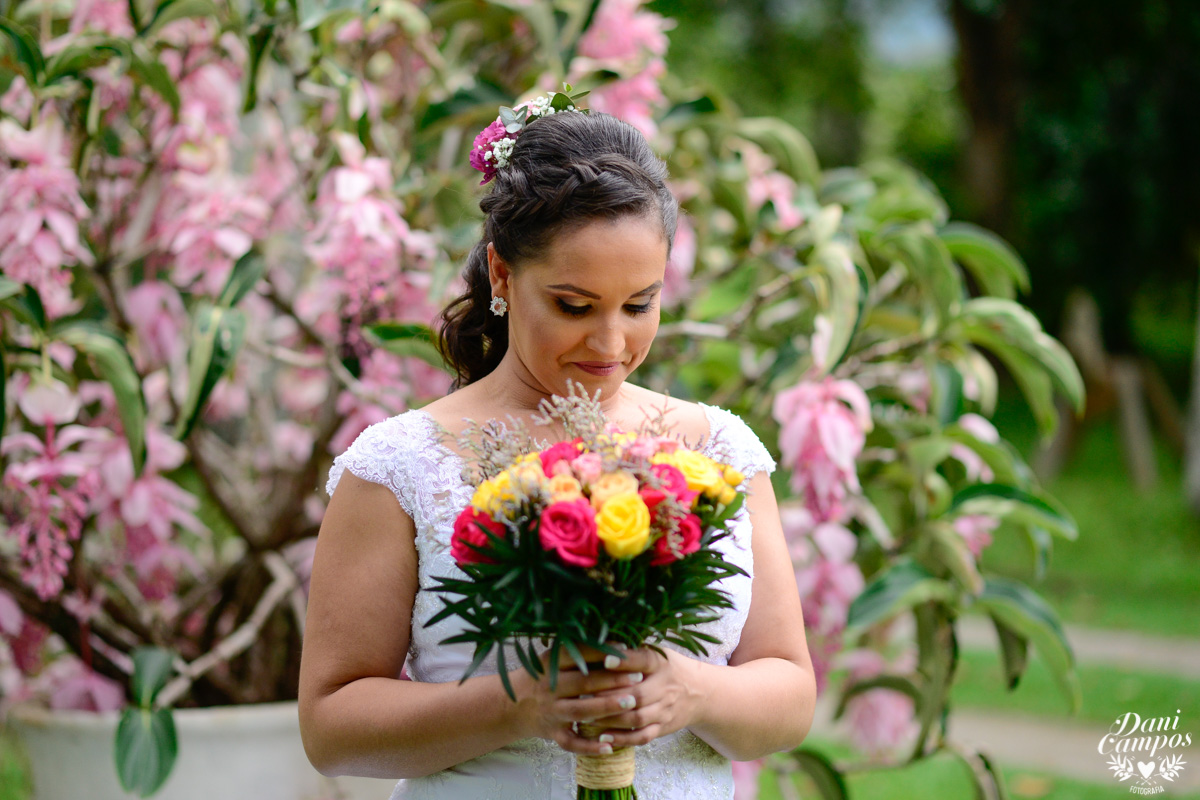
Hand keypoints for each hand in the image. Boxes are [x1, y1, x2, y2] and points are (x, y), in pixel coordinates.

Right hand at [511, 646, 649, 755]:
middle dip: (611, 680)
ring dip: (606, 707)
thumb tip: (613, 640)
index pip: (576, 654)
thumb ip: (577, 652)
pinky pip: (572, 742)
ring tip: (631, 703)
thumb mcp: (550, 659)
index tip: (624, 649)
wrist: (510, 706)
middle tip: (638, 678)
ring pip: (580, 711)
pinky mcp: (552, 733)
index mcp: (549, 665)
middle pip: (582, 683)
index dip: (600, 651)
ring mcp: (551, 712)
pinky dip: (589, 747)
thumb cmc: (540, 678)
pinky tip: (609, 747)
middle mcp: (549, 687)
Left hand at [583, 647, 707, 748]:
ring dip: (611, 719)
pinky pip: (642, 737)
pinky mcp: (663, 728)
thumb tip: (599, 641)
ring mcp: (665, 709)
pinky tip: (603, 737)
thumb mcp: (657, 653)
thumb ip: (632, 650)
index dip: (625, 660)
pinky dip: (622, 739)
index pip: (644, 660)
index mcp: (661, 663)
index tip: (605, 659)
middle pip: (637, 694)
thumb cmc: (667, 668)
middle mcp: (665, 687)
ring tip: (587, 716)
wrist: (700, 692)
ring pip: (637, 718)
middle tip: (584, 695)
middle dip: (609, 697)